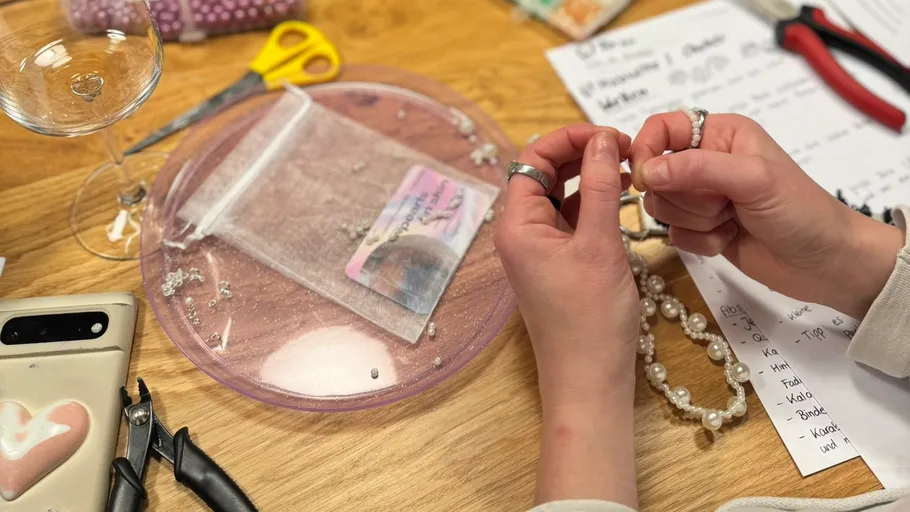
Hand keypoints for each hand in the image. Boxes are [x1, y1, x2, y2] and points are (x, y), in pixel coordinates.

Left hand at [495, 124, 637, 506]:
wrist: (588, 379)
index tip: (611, 136)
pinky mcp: (558, 263)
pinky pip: (572, 220)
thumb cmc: (590, 319)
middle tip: (627, 151)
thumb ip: (601, 186)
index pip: (533, 159)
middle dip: (583, 154)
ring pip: (561, 195)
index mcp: (517, 225)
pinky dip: (595, 204)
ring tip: (630, 171)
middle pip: (545, 173)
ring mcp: (538, 249)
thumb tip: (603, 139)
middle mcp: (521, 233)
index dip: (570, 138)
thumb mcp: (600, 245)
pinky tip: (622, 199)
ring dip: (591, 177)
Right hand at [629, 112, 903, 318]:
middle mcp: (708, 162)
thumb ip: (697, 169)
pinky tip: (729, 239)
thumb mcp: (752, 179)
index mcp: (720, 134)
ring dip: (694, 220)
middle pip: (657, 174)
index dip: (647, 150)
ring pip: (662, 207)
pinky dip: (699, 242)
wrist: (827, 263)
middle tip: (723, 204)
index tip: (646, 179)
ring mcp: (704, 198)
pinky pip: (674, 234)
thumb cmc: (799, 210)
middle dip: (685, 196)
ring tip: (730, 221)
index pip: (662, 128)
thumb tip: (645, 172)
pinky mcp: (703, 230)